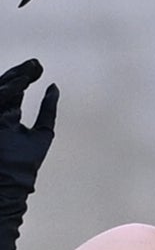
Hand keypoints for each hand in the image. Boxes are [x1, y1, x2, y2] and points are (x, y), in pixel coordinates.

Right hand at [0, 59, 58, 201]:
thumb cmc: (26, 163)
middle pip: (4, 87)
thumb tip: (54, 87)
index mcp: (7, 116)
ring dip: (13, 79)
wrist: (10, 185)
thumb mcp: (42, 132)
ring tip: (29, 71)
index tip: (38, 66)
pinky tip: (20, 84)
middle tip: (36, 64)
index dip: (24, 77)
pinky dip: (7, 92)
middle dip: (19, 74)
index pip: (13, 90)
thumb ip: (48, 110)